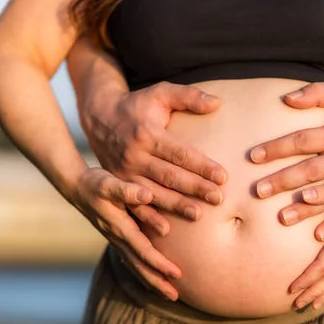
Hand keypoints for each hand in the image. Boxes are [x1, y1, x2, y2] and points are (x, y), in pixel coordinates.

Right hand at [70, 167, 181, 299]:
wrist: (75, 187)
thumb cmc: (94, 183)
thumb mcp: (109, 183)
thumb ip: (127, 190)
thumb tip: (147, 195)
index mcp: (120, 227)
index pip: (143, 251)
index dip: (160, 264)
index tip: (178, 274)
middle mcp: (118, 238)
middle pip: (139, 266)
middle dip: (157, 282)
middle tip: (175, 297)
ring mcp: (116, 240)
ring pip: (135, 265)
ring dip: (151, 280)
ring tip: (168, 294)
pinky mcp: (116, 236)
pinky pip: (131, 259)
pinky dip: (142, 271)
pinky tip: (150, 278)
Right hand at [81, 81, 227, 234]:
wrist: (100, 117)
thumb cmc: (138, 105)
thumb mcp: (160, 93)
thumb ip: (188, 96)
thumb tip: (217, 103)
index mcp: (147, 134)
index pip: (180, 153)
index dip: (202, 165)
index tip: (223, 176)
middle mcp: (134, 156)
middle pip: (170, 176)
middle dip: (195, 188)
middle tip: (218, 198)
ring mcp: (124, 173)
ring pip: (154, 193)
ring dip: (177, 205)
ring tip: (199, 215)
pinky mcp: (119, 184)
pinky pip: (135, 205)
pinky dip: (150, 218)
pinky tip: (166, 230)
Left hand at [250, 82, 323, 237]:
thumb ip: (317, 92)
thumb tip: (287, 98)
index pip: (301, 141)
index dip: (276, 147)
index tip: (253, 156)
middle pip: (308, 171)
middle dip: (282, 181)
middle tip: (258, 191)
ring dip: (304, 209)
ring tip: (282, 218)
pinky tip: (319, 237)